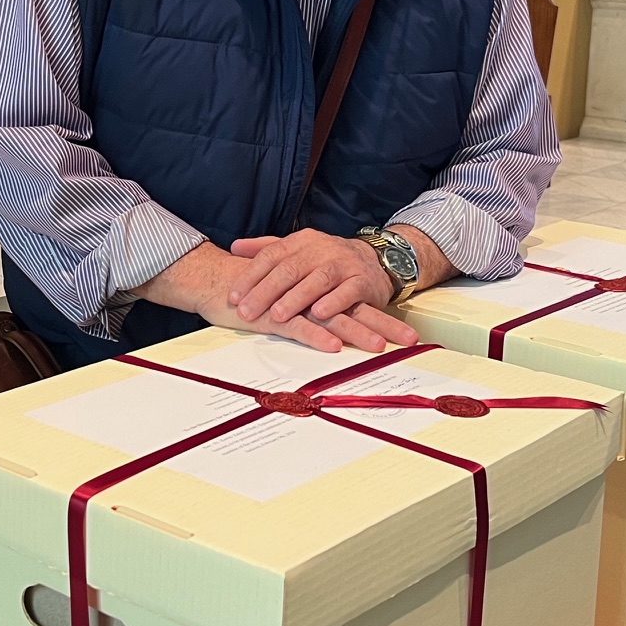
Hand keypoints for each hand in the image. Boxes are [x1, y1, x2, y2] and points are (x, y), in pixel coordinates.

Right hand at [138, 244, 408, 352]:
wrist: (215, 278)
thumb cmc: (252, 291)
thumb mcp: (287, 299)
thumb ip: (308, 308)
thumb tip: (333, 328)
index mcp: (318, 292)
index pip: (357, 304)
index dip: (384, 318)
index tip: (409, 335)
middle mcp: (312, 295)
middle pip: (355, 310)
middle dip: (384, 326)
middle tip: (410, 341)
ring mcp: (294, 304)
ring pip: (332, 318)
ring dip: (357, 332)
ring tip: (380, 347)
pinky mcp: (273, 315)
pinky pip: (299, 326)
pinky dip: (316, 335)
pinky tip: (333, 346)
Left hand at [226, 230, 417, 346]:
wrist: (375, 260)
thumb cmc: (328, 260)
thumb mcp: (298, 250)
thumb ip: (267, 249)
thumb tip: (234, 247)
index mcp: (302, 241)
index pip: (271, 256)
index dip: (251, 276)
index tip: (234, 297)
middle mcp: (322, 249)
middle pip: (290, 269)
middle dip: (266, 292)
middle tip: (247, 312)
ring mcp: (344, 264)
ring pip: (317, 280)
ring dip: (297, 298)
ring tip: (278, 316)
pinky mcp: (363, 281)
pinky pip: (348, 291)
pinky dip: (334, 302)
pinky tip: (320, 314)